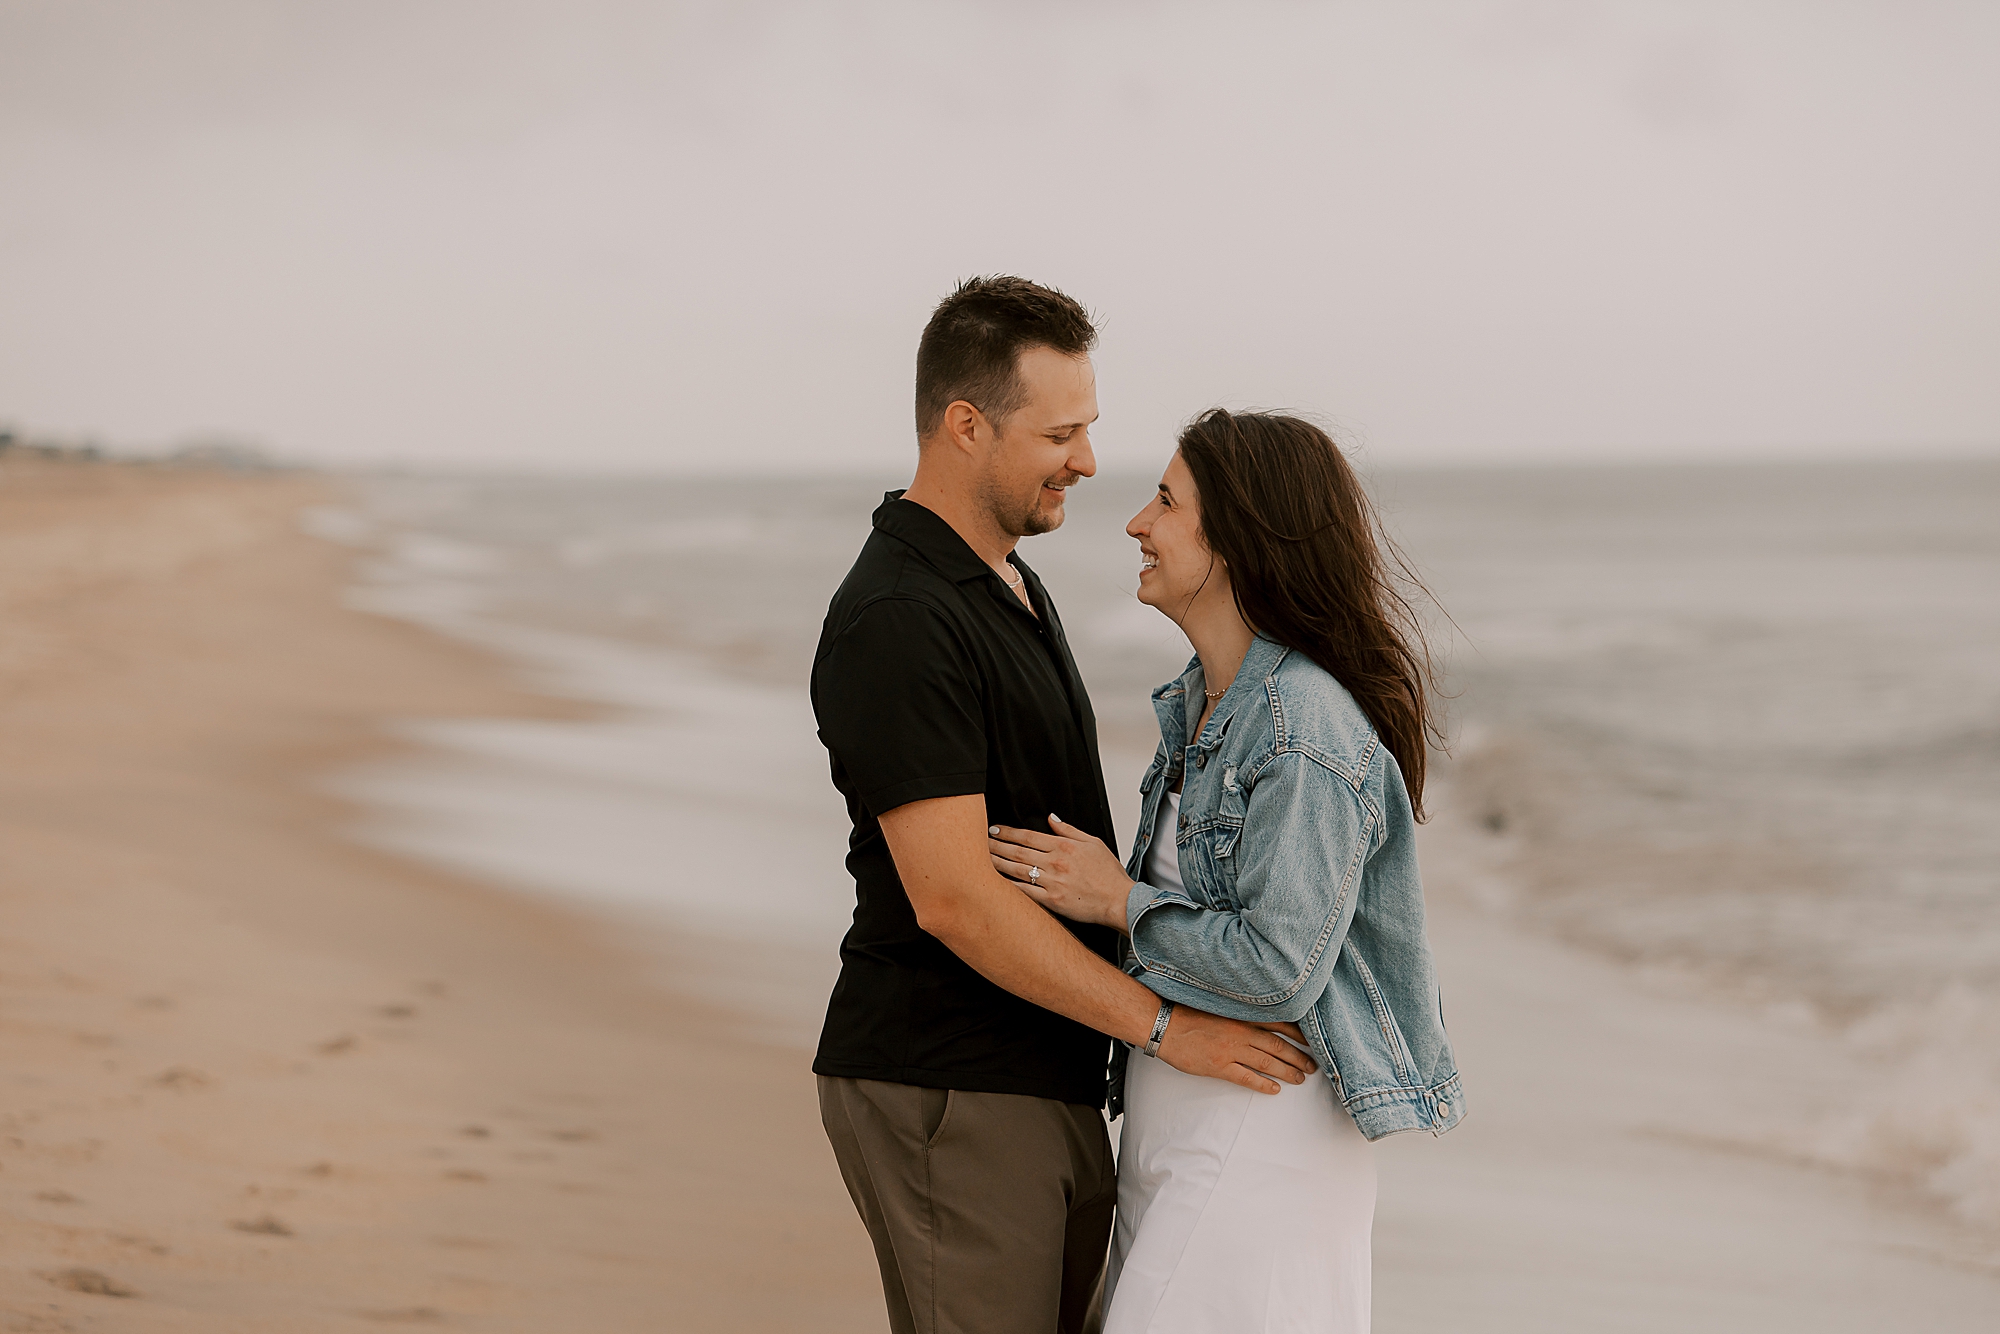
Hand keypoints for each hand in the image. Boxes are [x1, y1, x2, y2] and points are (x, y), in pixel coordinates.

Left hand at [989, 815, 1135, 933]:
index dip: (1008, 832)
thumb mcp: (1093, 843)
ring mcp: (1052, 882)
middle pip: (1017, 851)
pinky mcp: (1052, 901)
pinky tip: (994, 883)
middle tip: (978, 841)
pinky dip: (1008, 887)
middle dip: (995, 845)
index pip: (1028, 836)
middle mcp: (1055, 862)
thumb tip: (1051, 818)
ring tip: (979, 858)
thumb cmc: (1109, 875)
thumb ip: (1069, 830)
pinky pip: (1024, 892)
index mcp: (1064, 846)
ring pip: (1016, 870)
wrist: (1120, 901)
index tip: (994, 829)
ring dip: (996, 862)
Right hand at [1156, 1007, 1317, 1093]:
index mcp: (1241, 1016)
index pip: (1278, 1024)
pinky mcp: (1219, 1067)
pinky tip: (1274, 1090)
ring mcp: (1231, 1051)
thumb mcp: (1219, 1007)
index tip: (1310, 1041)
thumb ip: (1240, 1015)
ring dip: (1287, 1072)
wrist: (1165, 1025)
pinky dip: (1263, 1085)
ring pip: (1267, 1062)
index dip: (1297, 1034)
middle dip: (1298, 1057)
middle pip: (1278, 1045)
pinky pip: (1247, 1078)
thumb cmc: (1189, 1014)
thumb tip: (1260, 1021)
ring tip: (1300, 1079)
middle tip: (1312, 1066)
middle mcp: (1240, 1032)